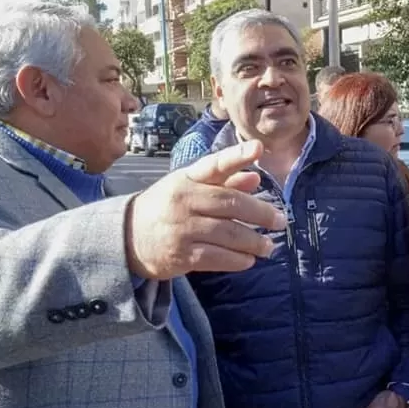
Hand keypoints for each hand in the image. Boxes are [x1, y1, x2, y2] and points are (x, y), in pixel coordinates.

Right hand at [125, 140, 285, 278]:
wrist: (127, 237)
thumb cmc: (167, 207)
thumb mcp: (190, 188)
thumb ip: (224, 182)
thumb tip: (255, 179)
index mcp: (187, 178)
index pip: (215, 164)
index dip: (237, 155)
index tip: (258, 147)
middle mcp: (184, 200)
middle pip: (231, 203)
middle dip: (261, 213)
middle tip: (281, 221)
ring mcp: (181, 228)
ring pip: (228, 233)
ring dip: (254, 242)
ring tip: (269, 246)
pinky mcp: (181, 255)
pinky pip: (218, 258)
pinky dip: (238, 260)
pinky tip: (248, 260)